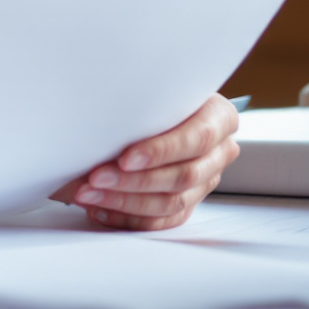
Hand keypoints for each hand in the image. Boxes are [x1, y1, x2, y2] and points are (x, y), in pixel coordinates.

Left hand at [52, 95, 239, 230]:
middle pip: (183, 176)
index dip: (161, 151)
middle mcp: (219, 153)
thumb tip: (103, 113)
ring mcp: (205, 182)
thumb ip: (147, 99)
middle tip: (96, 178)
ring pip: (170, 203)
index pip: (197, 138)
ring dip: (123, 202)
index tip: (125, 158)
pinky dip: (127, 218)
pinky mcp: (187, 204)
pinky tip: (100, 209)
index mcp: (220, 118)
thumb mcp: (157, 87)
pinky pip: (160, 221)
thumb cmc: (155, 94)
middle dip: (134, 181)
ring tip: (88, 194)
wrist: (158, 108)